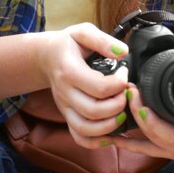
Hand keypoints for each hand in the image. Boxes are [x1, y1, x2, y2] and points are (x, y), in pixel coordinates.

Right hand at [38, 23, 129, 146]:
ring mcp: (64, 107)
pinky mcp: (66, 116)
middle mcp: (65, 93)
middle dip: (118, 105)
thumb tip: (123, 52)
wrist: (46, 56)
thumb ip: (103, 40)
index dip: (119, 83)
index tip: (125, 73)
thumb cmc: (68, 43)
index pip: (99, 87)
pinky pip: (79, 137)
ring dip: (110, 126)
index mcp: (69, 71)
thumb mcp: (83, 32)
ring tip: (122, 112)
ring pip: (86, 129)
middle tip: (127, 93)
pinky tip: (111, 133)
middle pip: (94, 111)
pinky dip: (96, 141)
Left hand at [105, 34, 173, 158]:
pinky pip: (147, 149)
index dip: (151, 121)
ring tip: (113, 107)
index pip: (171, 134)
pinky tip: (112, 133)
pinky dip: (129, 142)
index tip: (138, 101)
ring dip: (128, 129)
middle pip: (154, 139)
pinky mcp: (171, 149)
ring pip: (147, 146)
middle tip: (126, 91)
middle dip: (136, 115)